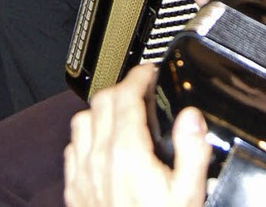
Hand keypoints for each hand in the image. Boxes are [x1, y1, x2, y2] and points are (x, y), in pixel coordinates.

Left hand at [64, 64, 209, 206]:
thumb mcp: (190, 193)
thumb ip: (192, 150)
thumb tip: (191, 116)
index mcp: (127, 152)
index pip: (125, 95)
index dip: (138, 76)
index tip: (149, 72)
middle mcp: (99, 157)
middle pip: (102, 101)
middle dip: (122, 87)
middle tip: (141, 89)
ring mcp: (83, 174)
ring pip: (82, 120)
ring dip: (101, 109)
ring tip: (121, 112)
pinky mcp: (76, 191)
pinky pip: (72, 149)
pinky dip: (86, 136)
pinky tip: (100, 144)